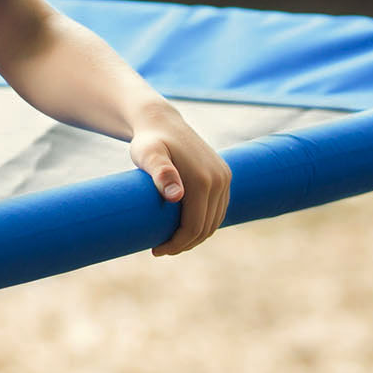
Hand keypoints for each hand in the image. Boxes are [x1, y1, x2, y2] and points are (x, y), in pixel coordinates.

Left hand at [126, 99, 230, 255]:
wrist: (161, 122)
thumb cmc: (149, 141)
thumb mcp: (148, 155)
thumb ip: (160, 172)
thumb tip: (176, 196)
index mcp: (204, 181)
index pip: (195, 226)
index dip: (177, 244)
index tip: (156, 251)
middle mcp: (220, 180)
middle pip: (207, 227)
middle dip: (185, 243)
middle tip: (160, 249)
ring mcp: (224, 178)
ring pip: (214, 220)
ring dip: (195, 236)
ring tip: (170, 242)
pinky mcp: (223, 176)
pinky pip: (218, 209)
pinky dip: (204, 223)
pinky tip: (186, 228)